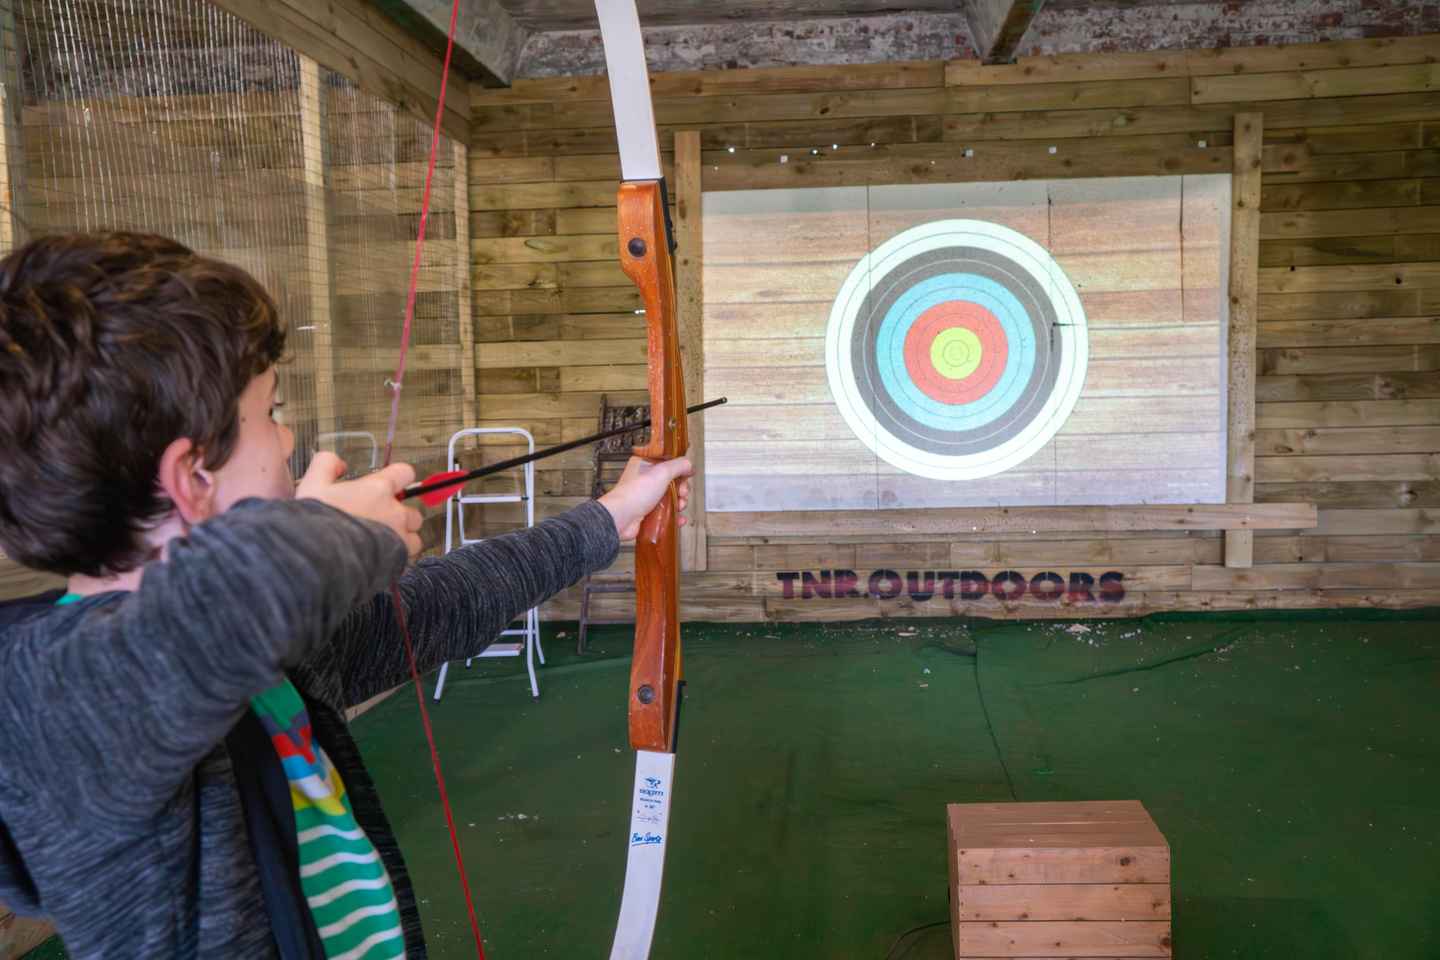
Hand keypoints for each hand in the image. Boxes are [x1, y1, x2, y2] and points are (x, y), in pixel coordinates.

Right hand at [296, 452, 423, 557]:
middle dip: (401, 516)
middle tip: (379, 521)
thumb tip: (340, 464)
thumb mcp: (313, 483)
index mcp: (378, 489)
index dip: (398, 479)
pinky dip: (396, 559)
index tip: (388, 486)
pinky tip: (377, 559)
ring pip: (414, 538)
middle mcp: (395, 513)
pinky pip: (406, 559)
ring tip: (381, 543)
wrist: (318, 558)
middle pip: (413, 511)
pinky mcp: (398, 561)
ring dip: (402, 539)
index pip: (405, 473)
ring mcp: (399, 538)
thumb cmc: (317, 521)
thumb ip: (327, 464)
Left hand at [598, 456, 692, 541]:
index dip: (679, 469)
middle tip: (682, 492)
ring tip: (679, 505)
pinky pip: (667, 513)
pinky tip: (679, 517)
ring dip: (680, 502)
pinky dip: (675, 516)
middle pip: (672, 482)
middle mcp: (645, 480)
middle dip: (681, 489)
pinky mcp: (648, 512)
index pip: (668, 463)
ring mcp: (647, 497)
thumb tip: (689, 464)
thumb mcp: (661, 472)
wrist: (621, 518)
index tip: (686, 474)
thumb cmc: (634, 493)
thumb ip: (679, 465)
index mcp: (645, 465)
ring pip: (671, 498)